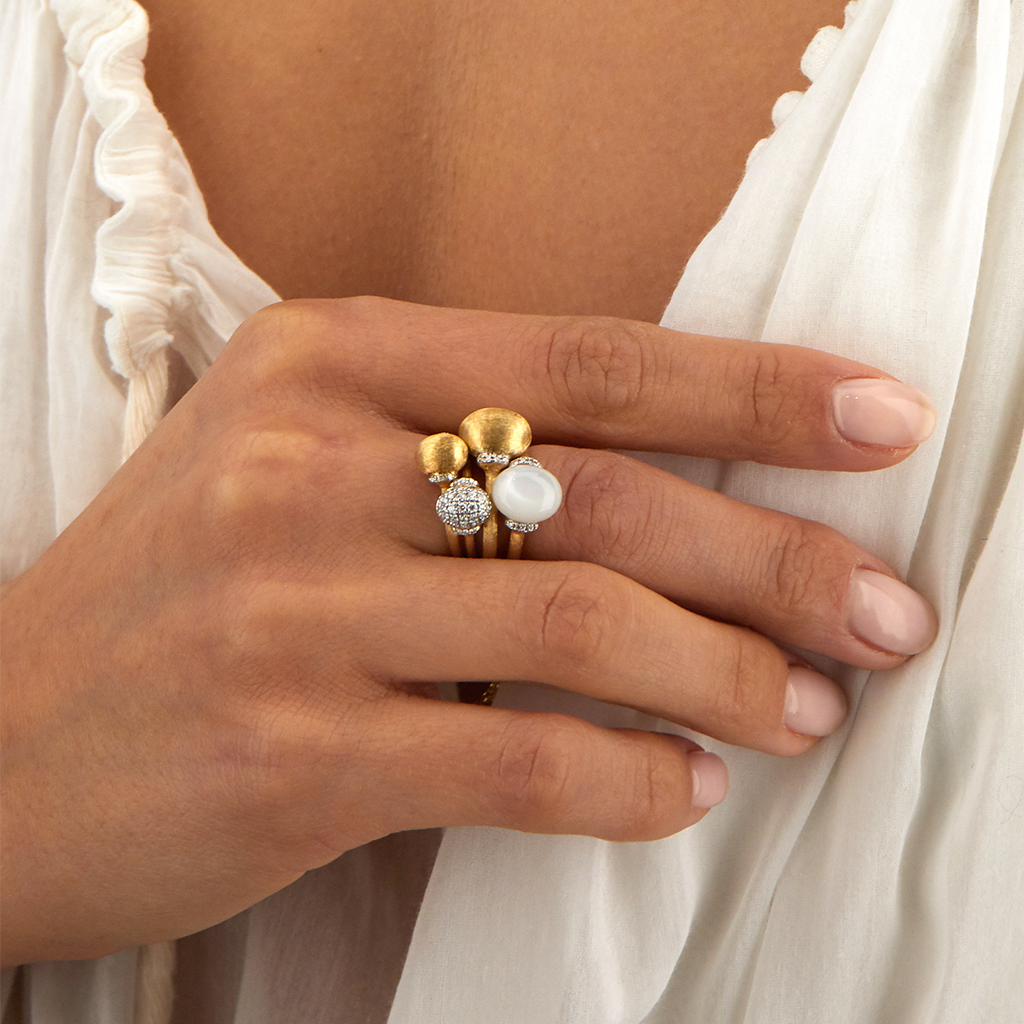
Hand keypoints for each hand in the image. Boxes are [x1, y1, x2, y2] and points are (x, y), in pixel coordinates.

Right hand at [0, 297, 936, 962]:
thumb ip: (459, 450)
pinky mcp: (287, 751)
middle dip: (778, 555)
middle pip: (608, 496)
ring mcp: (290, 606)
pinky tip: (686, 789)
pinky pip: (512, 759)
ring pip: (579, 626)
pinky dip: (625, 778)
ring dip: (726, 675)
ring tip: (809, 710)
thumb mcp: (296, 459)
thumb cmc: (177, 587)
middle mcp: (307, 463)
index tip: (879, 419)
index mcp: (326, 360)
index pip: (587, 357)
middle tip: (887, 610)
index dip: (755, 387)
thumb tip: (672, 496)